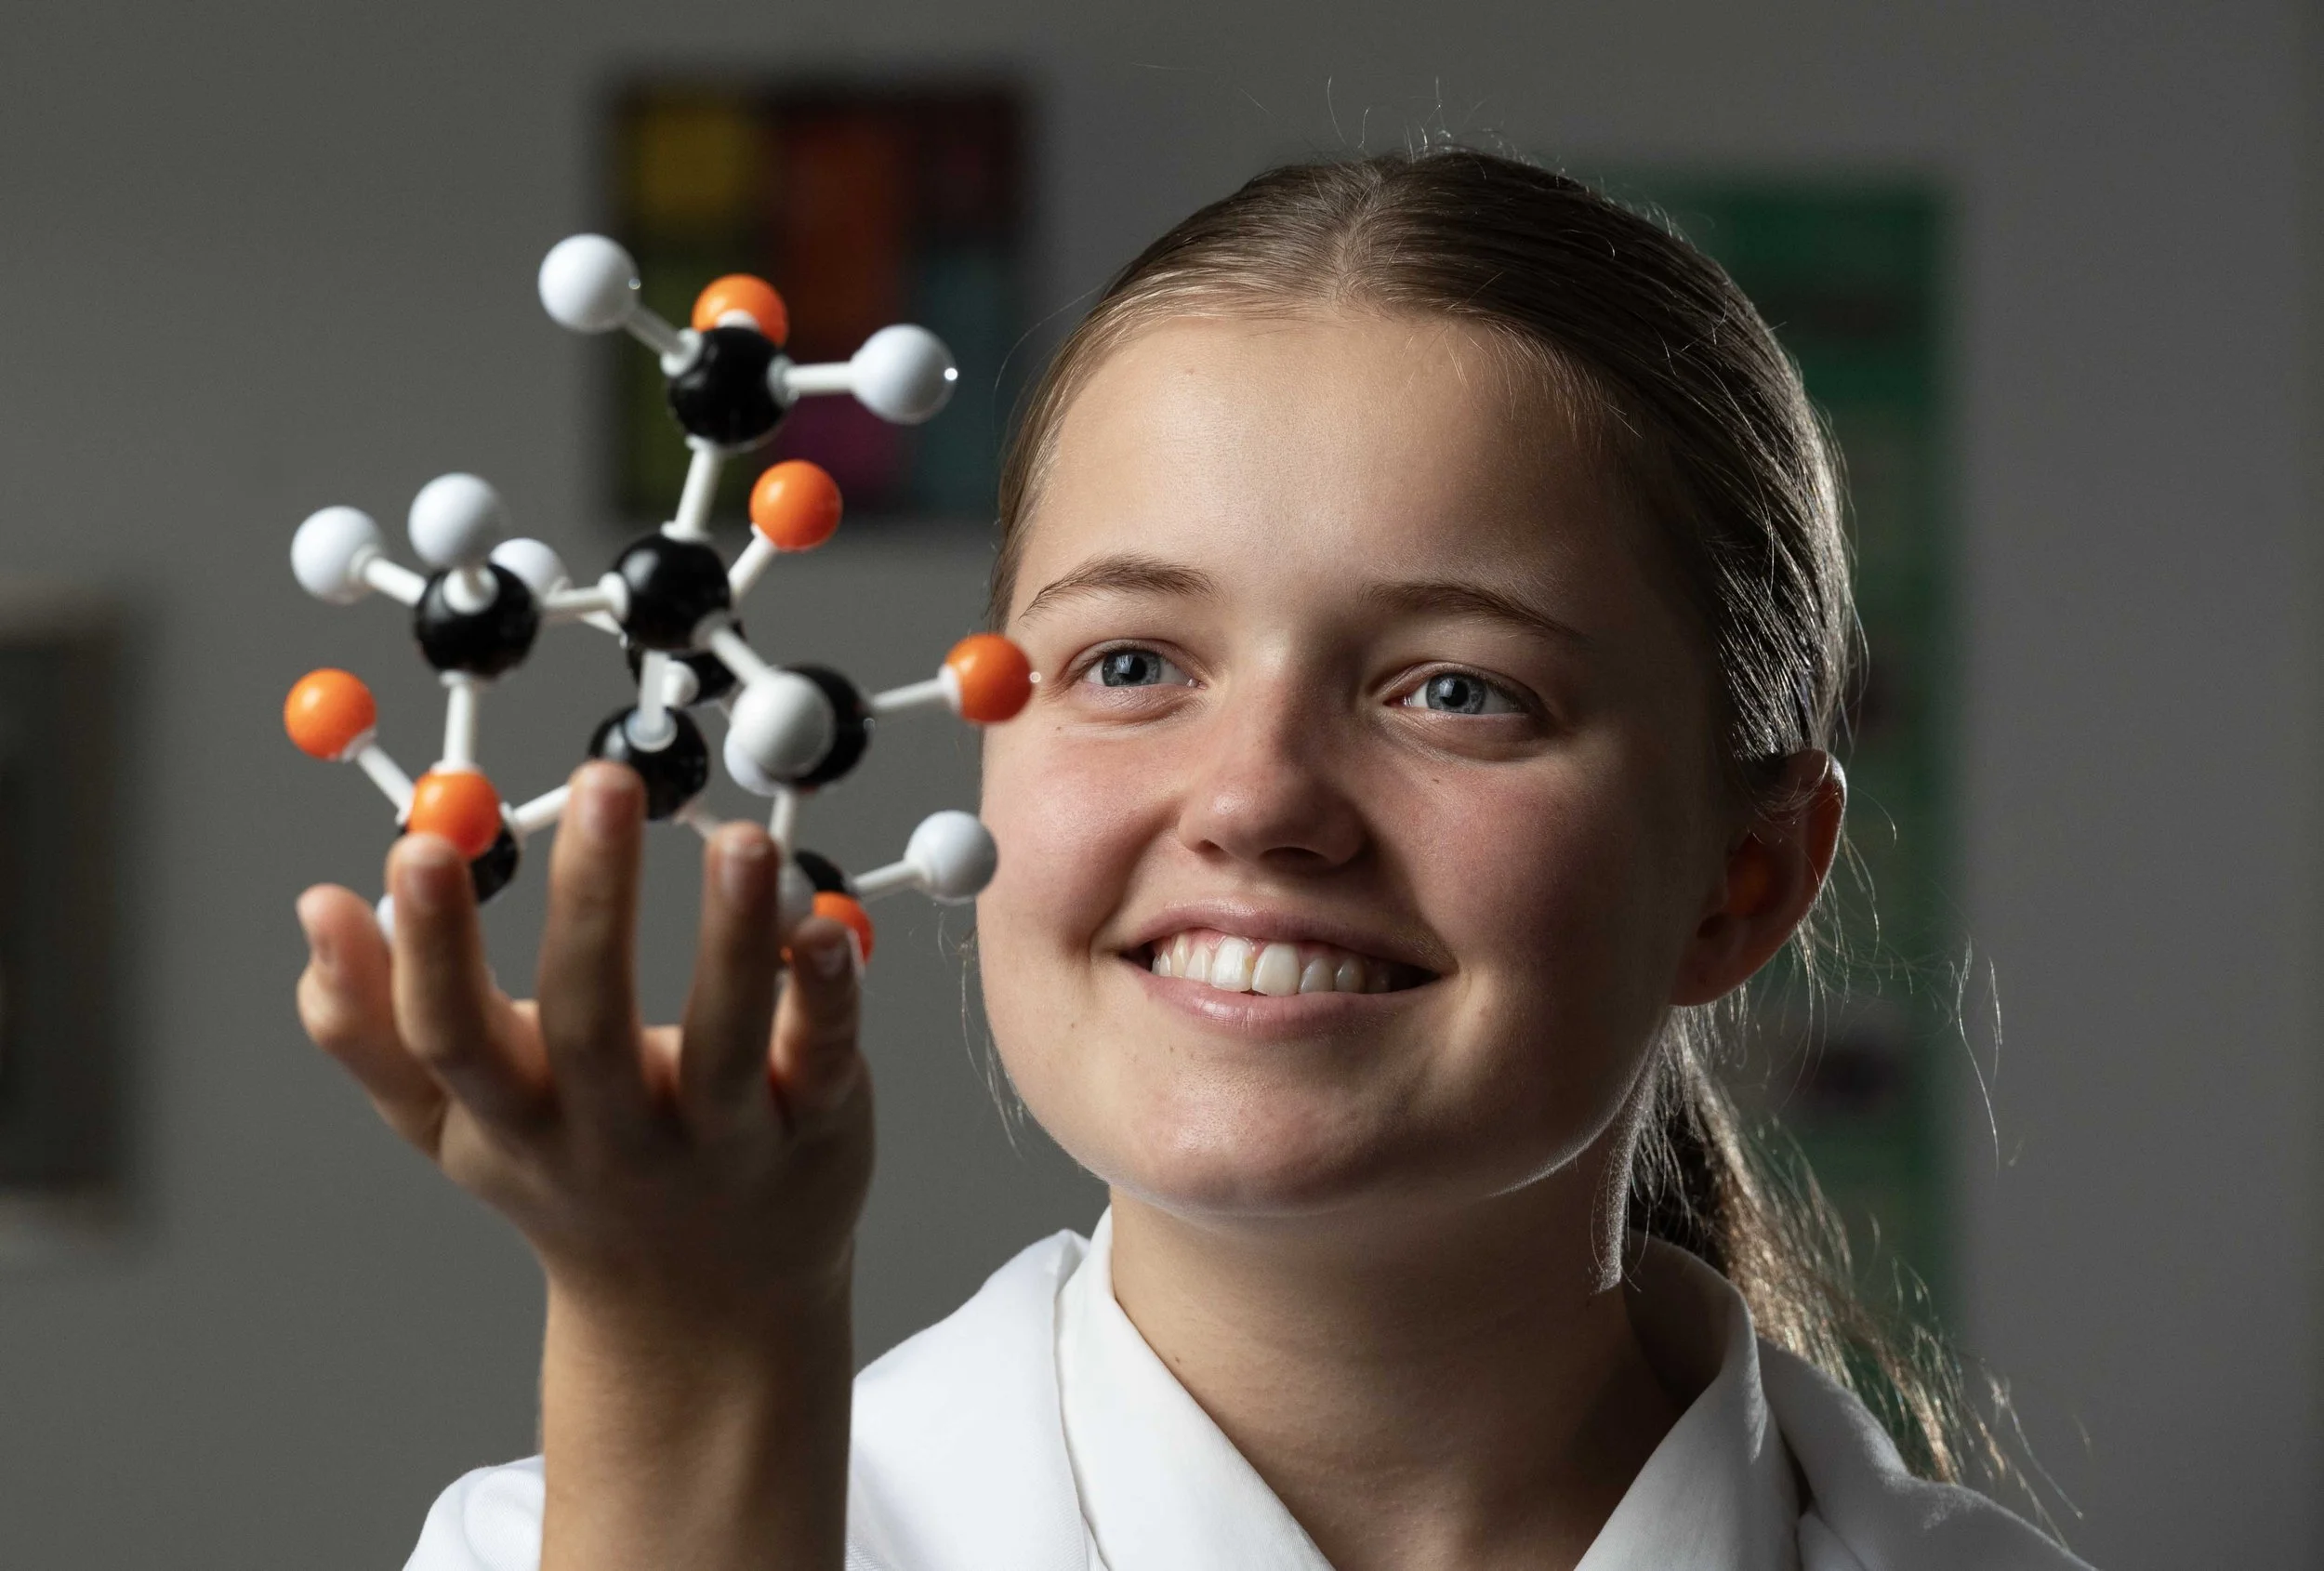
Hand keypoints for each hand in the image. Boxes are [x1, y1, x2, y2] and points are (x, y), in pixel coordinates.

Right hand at [296, 761, 869, 1566]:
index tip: (421, 848)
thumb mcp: (455, 1126)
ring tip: (737, 840)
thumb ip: (372, 1027)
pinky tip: (826, 926)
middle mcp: (614, 1137)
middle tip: (602, 782)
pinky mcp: (818, 1129)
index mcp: (512, 1121)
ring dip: (730, 940)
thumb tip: (316, 907)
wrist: (703, 1313)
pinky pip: (827, 1060)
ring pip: (725, 1042)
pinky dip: (829, 996)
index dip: (429, 952)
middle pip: (591, 1023)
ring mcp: (722, 1141)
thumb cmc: (569, 1176)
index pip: (451, 1037)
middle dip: (591, 903)